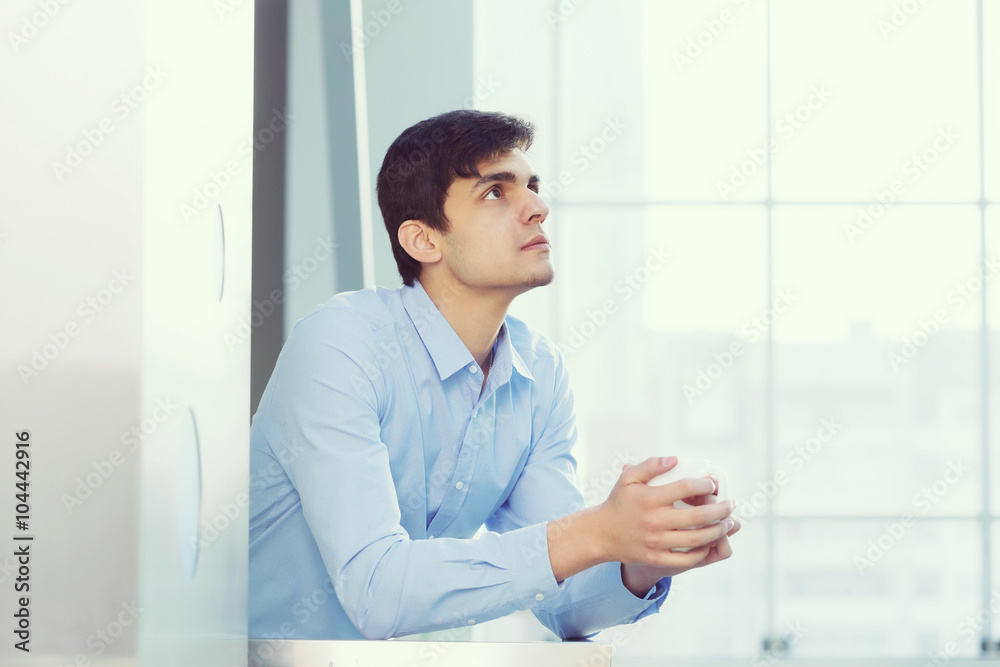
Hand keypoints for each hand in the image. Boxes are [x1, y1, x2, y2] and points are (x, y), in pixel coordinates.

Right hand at [597, 457, 733, 561]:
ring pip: (697, 538)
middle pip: (698, 516)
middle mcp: (654, 520)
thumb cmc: (618, 503)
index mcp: (649, 498)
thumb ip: (651, 465)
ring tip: (727, 524)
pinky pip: (687, 559)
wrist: (601, 534)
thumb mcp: (629, 478)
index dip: (705, 485)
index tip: (713, 485)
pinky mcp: (656, 558)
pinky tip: (710, 543)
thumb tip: (675, 459)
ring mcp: (656, 542)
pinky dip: (703, 552)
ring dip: (718, 531)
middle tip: (731, 505)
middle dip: (721, 510)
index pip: (686, 487)